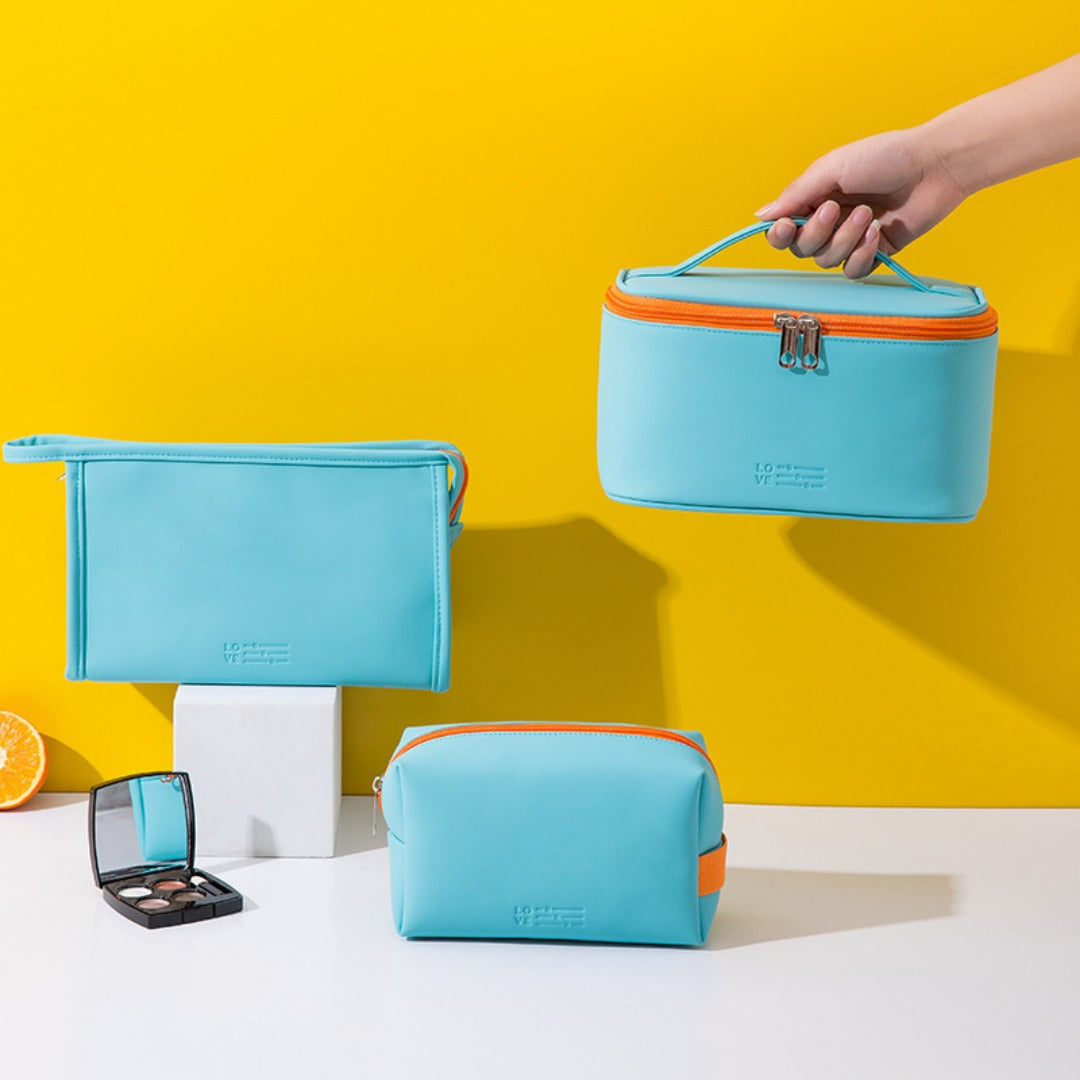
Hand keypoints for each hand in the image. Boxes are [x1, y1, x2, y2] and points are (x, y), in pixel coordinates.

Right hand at [755, 127, 968, 277]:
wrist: (935, 166)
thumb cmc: (886, 156)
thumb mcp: (833, 167)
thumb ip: (796, 194)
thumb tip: (760, 216)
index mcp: (815, 198)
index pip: (783, 229)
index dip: (779, 234)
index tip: (785, 226)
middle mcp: (829, 221)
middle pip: (801, 249)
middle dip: (817, 233)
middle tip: (838, 208)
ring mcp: (851, 239)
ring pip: (827, 261)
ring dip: (845, 239)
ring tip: (867, 214)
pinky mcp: (874, 253)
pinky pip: (853, 271)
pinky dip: (862, 255)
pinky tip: (877, 232)